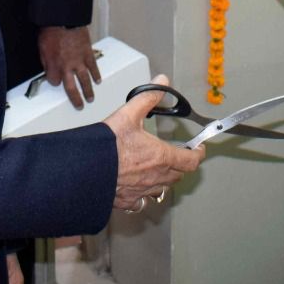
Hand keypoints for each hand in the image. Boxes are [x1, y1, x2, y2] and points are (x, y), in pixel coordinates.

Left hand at [39, 26, 100, 109]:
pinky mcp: (88, 54)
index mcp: (54, 66)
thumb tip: (48, 69)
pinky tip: (98, 80)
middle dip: (75, 98)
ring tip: (90, 98)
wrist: (63, 19)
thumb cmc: (52, 31)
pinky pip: (93, 67)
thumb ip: (46, 61)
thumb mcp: (42, 48)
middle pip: (71, 88)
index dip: (55, 81)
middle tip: (79, 105)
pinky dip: (96, 74)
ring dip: (88, 91)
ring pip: (84, 80)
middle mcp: (67, 67)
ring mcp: (79, 61)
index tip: (56, 81)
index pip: (54, 82)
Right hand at [103, 74, 203, 210]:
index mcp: (161, 157)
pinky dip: (145, 195)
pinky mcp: (127, 201)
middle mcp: (155, 177)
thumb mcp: (129, 113)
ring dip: (165, 180)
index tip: (199, 149)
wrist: (84, 168)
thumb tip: (162, 82)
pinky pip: (143, 202)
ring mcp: (142, 192)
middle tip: (179, 155)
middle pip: (178, 175)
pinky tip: (139, 187)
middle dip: (181, 165)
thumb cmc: (107, 144)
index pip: (191, 161)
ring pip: (162, 189)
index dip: (198, 154)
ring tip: (160, 169)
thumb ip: (148, 97)